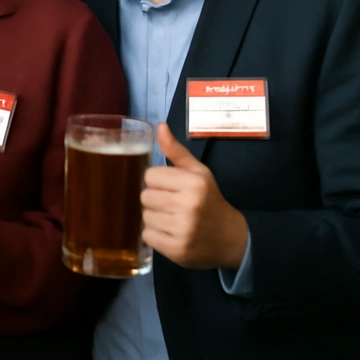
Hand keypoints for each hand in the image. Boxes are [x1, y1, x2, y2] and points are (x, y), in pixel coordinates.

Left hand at [142, 124, 247, 269]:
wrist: (231, 238)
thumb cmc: (209, 200)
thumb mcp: (198, 172)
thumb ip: (176, 150)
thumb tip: (159, 126)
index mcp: (193, 182)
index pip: (150, 176)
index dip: (159, 182)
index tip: (172, 188)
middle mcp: (188, 205)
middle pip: (145, 196)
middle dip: (156, 200)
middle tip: (173, 205)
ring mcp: (182, 229)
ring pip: (145, 216)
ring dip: (155, 218)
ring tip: (173, 219)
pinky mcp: (176, 249)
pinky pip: (147, 236)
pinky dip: (156, 235)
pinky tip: (172, 233)